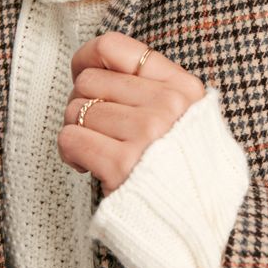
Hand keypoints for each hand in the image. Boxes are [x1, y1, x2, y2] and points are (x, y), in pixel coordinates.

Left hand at [58, 30, 205, 196]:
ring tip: (99, 148)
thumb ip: (149, 84)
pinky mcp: (123, 165)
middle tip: (99, 127)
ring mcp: (147, 134)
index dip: (87, 57)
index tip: (82, 72)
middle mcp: (167, 106)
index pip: (116, 47)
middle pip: (89, 81)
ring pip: (76, 109)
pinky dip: (71, 153)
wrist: (197, 220)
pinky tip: (89, 164)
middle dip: (84, 103)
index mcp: (182, 87)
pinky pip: (70, 138)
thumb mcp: (182, 113)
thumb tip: (90, 62)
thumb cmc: (179, 164)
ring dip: (78, 131)